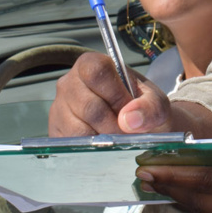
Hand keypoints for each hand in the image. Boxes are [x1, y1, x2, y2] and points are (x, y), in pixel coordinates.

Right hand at [49, 52, 171, 135]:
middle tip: (128, 130)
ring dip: (104, 138)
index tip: (129, 108)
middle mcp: (69, 83)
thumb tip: (129, 120)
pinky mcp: (56, 131)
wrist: (137, 125)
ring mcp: (59, 108)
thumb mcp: (155, 102)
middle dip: (113, 124)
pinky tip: (104, 143)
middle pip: (88, 106)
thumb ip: (150, 106)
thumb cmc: (142, 107)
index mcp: (92, 64)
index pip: (96, 71)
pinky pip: (71, 144)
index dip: (115, 94)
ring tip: (117, 136)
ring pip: (78, 129)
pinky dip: (92, 148)